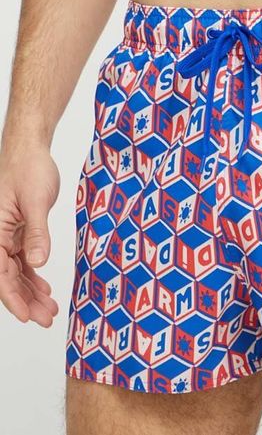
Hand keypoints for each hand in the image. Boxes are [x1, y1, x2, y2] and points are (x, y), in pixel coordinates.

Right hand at [0, 139, 59, 324]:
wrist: (30, 150)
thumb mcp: (36, 200)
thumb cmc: (28, 168)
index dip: (12, 297)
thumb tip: (38, 262)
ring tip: (49, 310)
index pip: (0, 272)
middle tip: (46, 318)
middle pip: (7, 277)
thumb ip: (37, 233)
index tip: (27, 315)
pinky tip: (44, 289)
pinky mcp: (17, 231)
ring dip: (31, 292)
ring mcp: (5, 235)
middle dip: (26, 301)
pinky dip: (33, 275)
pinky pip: (22, 260)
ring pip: (15, 272)